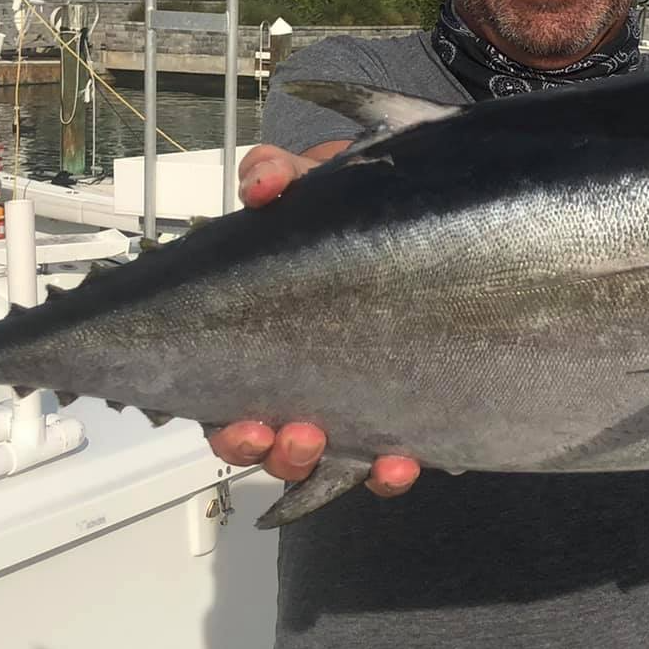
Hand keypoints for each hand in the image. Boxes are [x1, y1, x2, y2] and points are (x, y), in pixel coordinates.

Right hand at [207, 142, 422, 498]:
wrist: (418, 215)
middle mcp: (302, 385)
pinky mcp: (400, 411)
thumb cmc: (346, 213)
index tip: (245, 425)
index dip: (232, 428)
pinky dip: (388, 472)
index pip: (230, 403)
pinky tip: (403, 461)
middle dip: (276, 453)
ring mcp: (352, 402)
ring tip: (332, 444)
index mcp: (265, 344)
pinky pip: (388, 460)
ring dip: (321, 464)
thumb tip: (262, 183)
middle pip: (272, 446)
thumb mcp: (307, 187)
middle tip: (293, 436)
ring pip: (323, 463)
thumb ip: (276, 176)